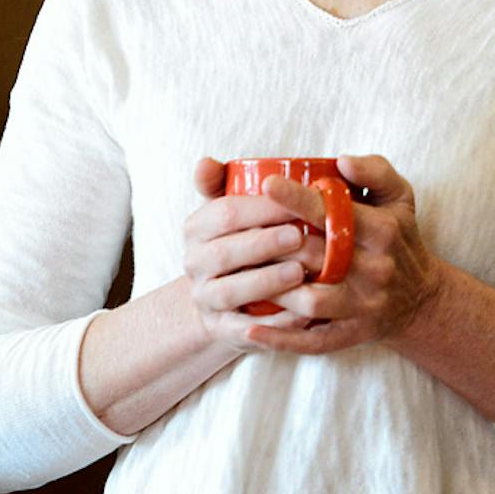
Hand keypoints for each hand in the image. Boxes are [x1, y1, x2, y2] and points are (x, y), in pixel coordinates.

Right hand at [179, 157, 326, 349]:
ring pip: (230, 291)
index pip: (224, 214)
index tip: (296, 201)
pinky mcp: (221, 330)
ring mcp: (205, 299)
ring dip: (265, 282)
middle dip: (263, 243)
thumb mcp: (231, 210)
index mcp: (196, 229)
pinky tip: (300, 316)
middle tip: (300, 235)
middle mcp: (193, 264)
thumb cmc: (243, 241)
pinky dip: (271, 325)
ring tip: (298, 272)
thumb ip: (221, 183)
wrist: (227, 299)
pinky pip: (243, 330)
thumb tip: (205, 162)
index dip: (260, 208)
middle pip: (224, 253)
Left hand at [247, 154, 447, 355]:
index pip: (336, 214)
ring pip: (312, 302)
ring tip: (242, 275)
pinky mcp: (354, 334)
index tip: (266, 185)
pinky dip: (281, 339)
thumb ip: (374, 170)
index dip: (299, 199)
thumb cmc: (399, 238)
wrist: (422, 298)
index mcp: (382, 231)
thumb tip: (341, 160)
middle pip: (317, 258)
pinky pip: (314, 341)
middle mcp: (376, 269)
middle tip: (239, 234)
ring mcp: (364, 306)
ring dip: (274, 291)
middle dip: (276, 246)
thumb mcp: (399, 197)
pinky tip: (250, 329)